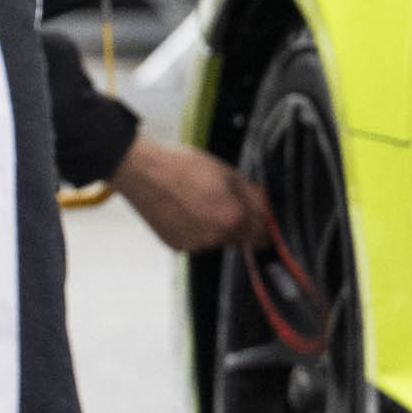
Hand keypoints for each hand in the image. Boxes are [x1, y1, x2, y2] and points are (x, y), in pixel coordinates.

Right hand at [108, 132, 272, 253]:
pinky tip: (182, 210)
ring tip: (196, 202)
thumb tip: (269, 209)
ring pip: (218, 240)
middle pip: (242, 239)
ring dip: (215, 227)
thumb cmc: (182, 166)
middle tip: (223, 203)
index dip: (265, 226)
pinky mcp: (178, 246)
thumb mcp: (227, 172)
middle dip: (239, 225)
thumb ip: (254, 196)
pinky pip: (196, 241)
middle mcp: (218, 237)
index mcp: (235, 217)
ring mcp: (196, 244)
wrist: (142, 172)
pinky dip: (194, 230)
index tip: (260, 219)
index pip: (265, 236)